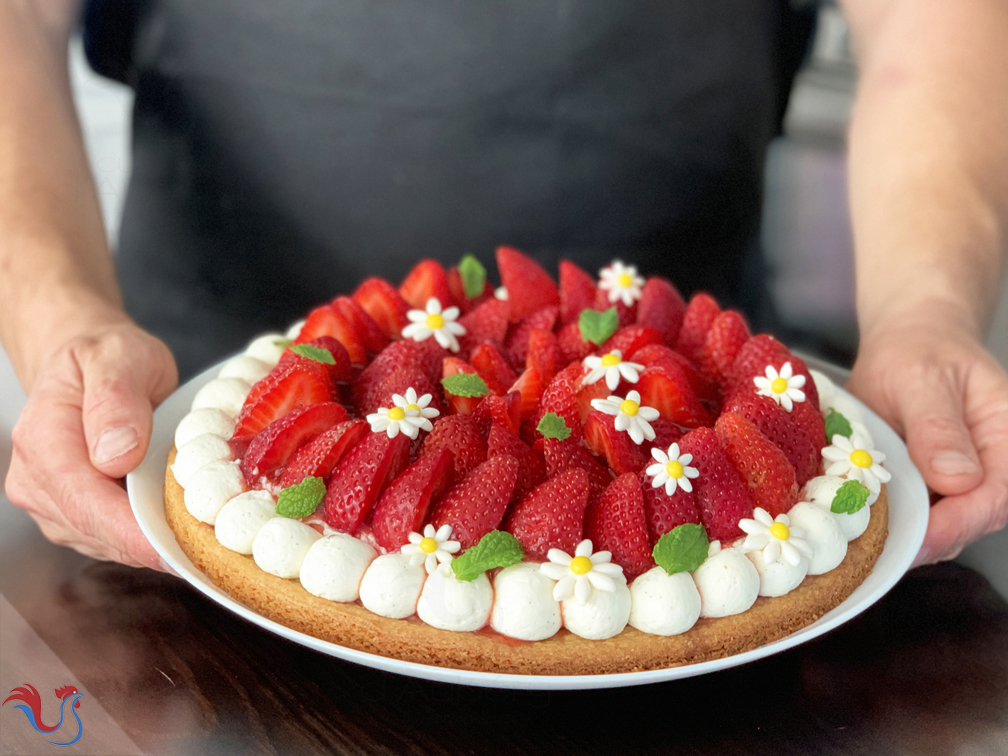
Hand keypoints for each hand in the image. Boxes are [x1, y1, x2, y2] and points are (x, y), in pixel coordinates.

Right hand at [4, 322, 177, 568]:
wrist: (89, 362)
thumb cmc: (107, 355)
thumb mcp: (119, 356)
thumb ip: (116, 400)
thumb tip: (116, 455)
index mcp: (44, 439)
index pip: (85, 502)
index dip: (132, 532)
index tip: (178, 546)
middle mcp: (37, 479)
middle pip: (95, 532)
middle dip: (151, 545)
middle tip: (210, 547)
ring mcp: (51, 502)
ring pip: (104, 543)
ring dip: (151, 545)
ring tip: (200, 537)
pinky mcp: (71, 515)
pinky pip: (110, 539)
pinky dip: (145, 538)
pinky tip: (178, 528)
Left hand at [847, 307, 1007, 564]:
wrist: (906, 345)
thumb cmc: (920, 351)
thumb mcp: (923, 378)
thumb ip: (938, 427)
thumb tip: (956, 478)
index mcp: (1007, 441)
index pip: (993, 499)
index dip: (954, 525)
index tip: (914, 538)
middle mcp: (991, 472)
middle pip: (966, 525)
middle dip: (920, 541)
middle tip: (869, 550)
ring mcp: (958, 487)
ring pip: (936, 530)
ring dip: (898, 538)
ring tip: (854, 542)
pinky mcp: (928, 492)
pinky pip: (911, 518)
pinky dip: (884, 525)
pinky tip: (851, 524)